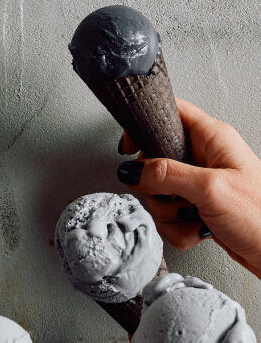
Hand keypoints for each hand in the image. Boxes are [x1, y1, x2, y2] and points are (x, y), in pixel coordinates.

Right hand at [117, 99, 260, 277]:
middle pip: (154, 164)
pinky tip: (199, 230)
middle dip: (157, 190)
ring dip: (170, 215)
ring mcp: (199, 186)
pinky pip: (169, 218)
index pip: (170, 113)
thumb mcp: (211, 189)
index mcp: (212, 139)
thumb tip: (134, 170)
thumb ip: (168, 175)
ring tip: (194, 217)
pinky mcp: (198, 208)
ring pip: (159, 196)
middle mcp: (204, 159)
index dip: (144, 126)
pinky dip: (179, 229)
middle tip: (173, 197)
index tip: (129, 149)